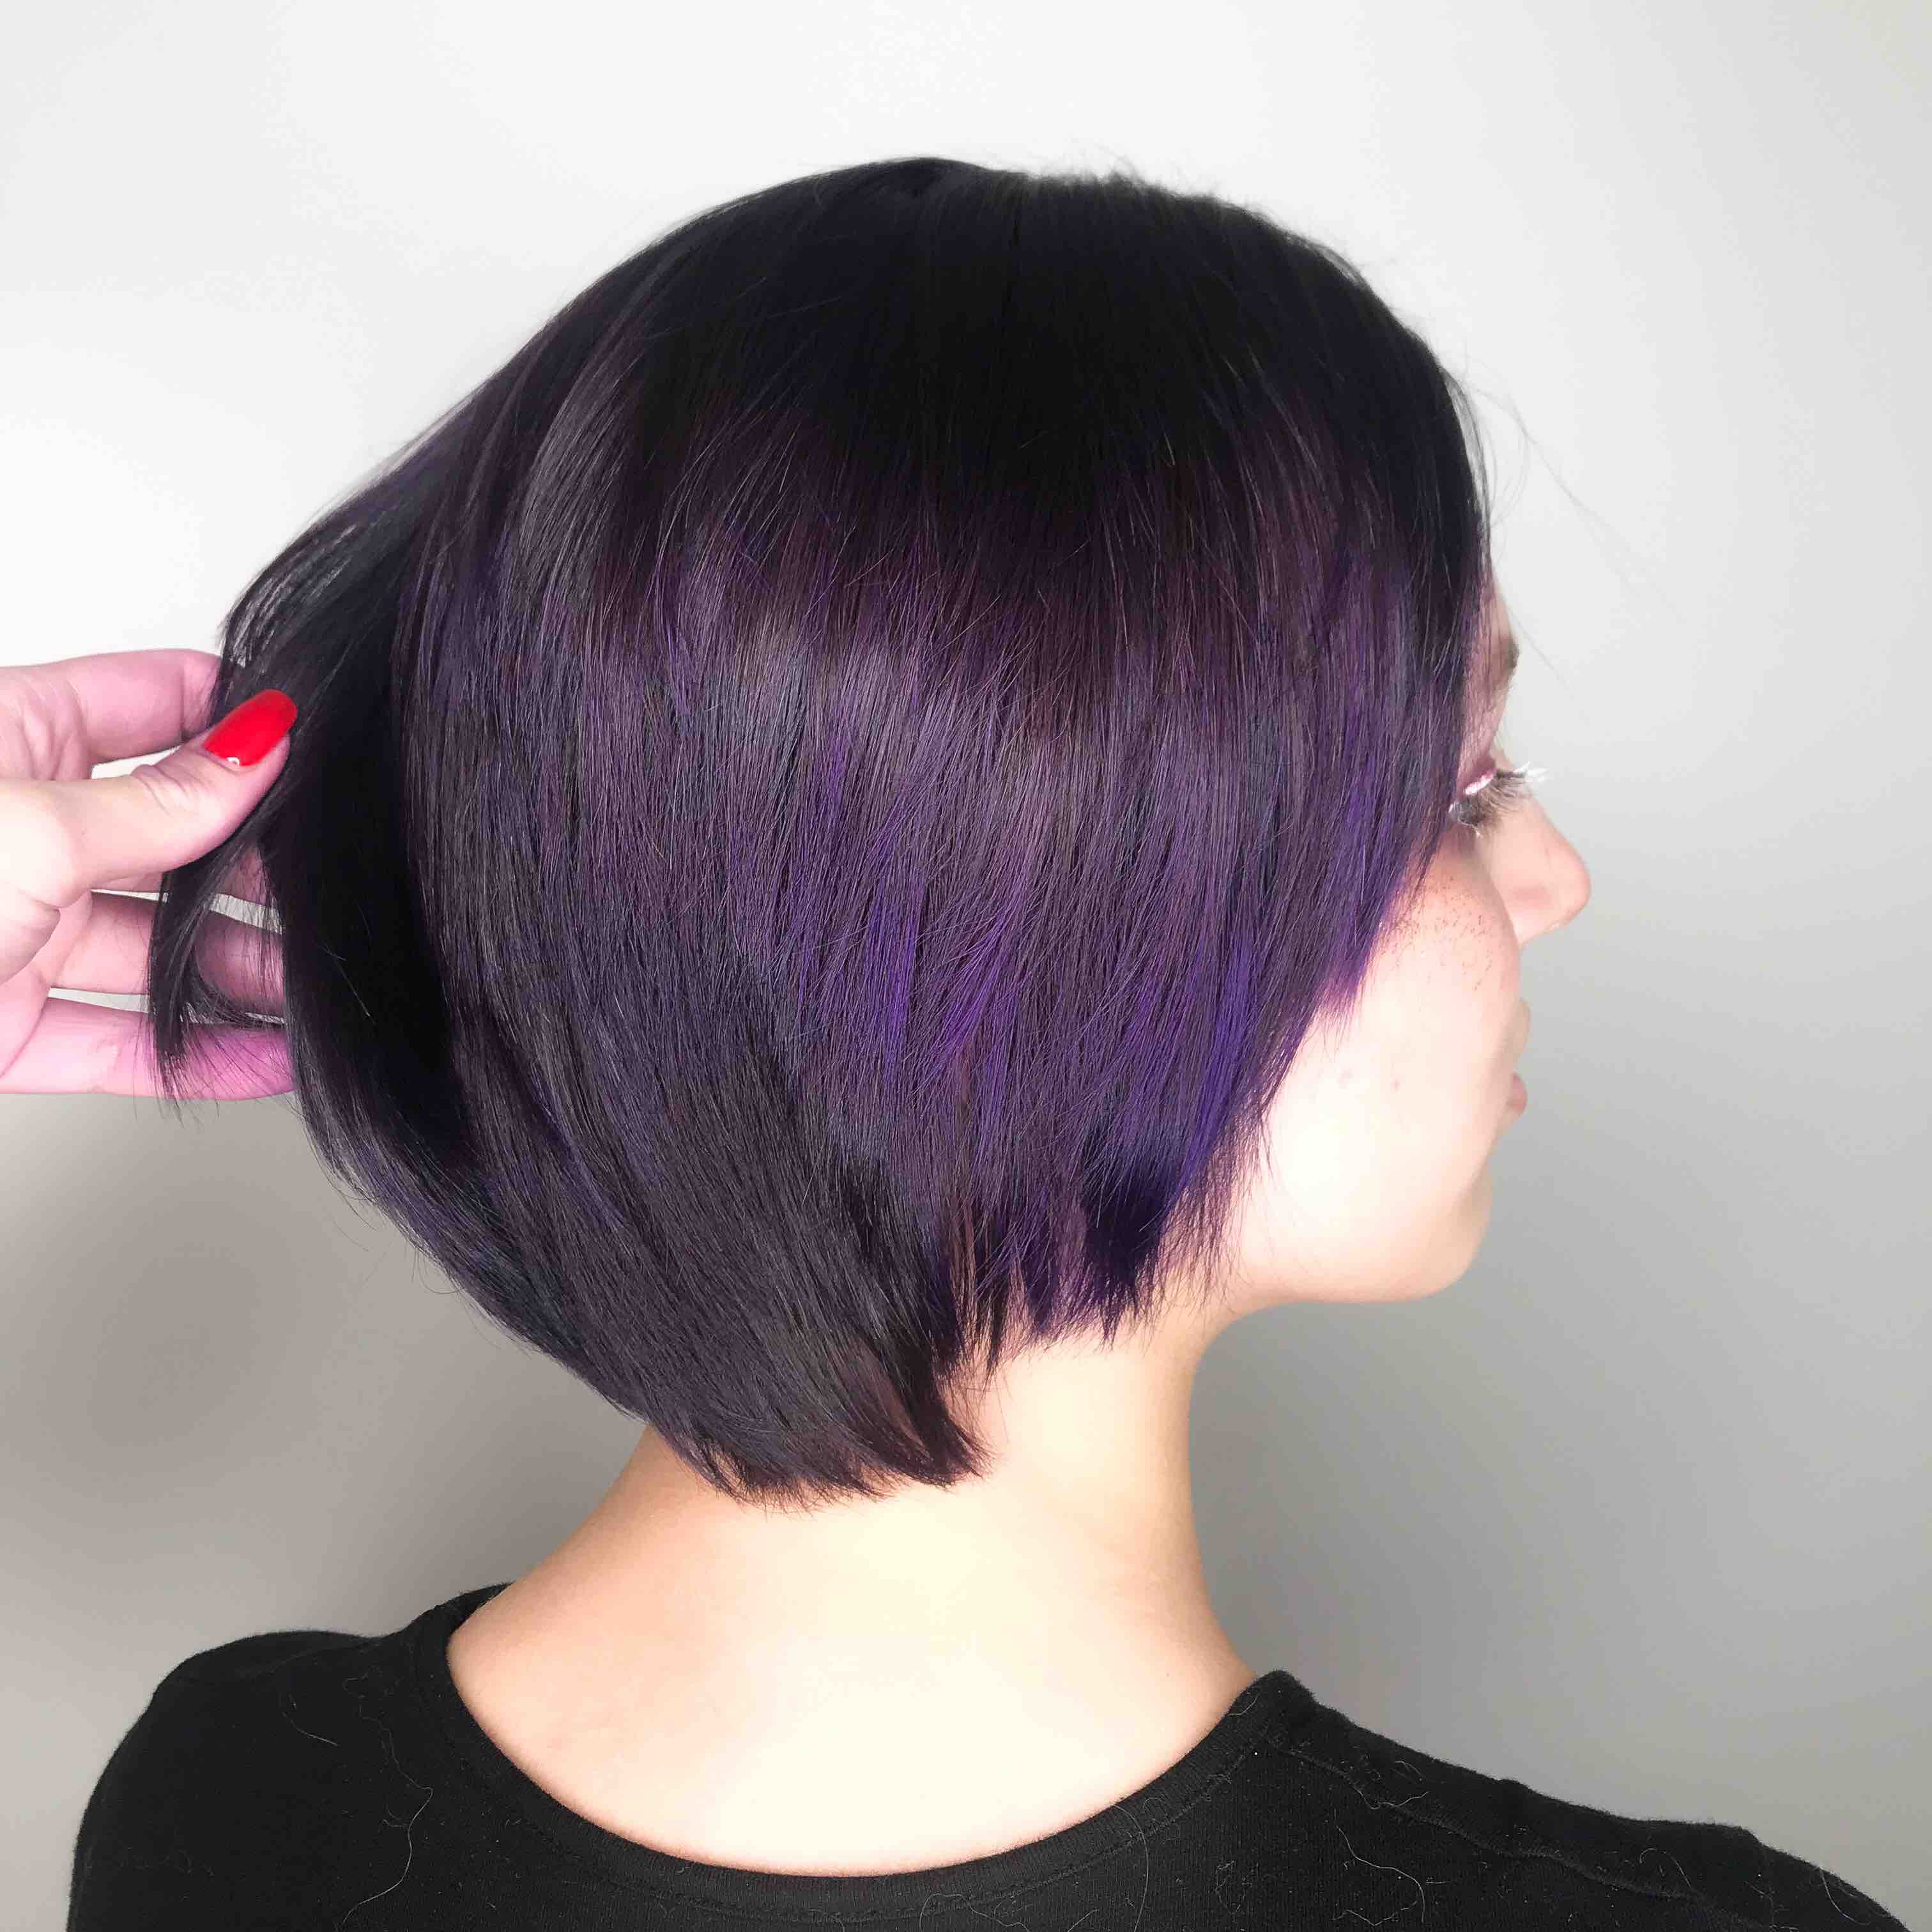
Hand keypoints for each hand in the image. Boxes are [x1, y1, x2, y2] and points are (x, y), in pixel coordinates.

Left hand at [0, 650, 295, 1097]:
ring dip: (242, 973)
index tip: (318, 738)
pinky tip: (265, 1058)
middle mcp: (18, 831)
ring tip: (322, 988)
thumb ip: (156, 802)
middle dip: (259, 864)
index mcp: (8, 740)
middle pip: (171, 837)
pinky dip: (197, 1057)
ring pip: (156, 947)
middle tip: (339, 882)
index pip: (150, 703)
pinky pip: (122, 1041)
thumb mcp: (31, 827)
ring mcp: (15, 929)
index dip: (237, 714)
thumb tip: (254, 749)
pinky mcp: (7, 1024)